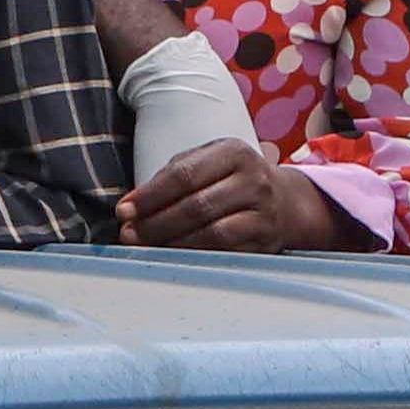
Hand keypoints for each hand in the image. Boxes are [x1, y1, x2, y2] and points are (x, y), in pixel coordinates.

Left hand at [122, 143, 361, 251]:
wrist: (286, 202)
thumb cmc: (232, 180)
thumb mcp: (208, 163)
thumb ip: (170, 177)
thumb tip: (131, 205)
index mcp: (233, 152)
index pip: (184, 174)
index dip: (150, 195)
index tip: (123, 211)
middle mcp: (254, 180)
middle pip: (196, 205)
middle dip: (156, 223)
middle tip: (129, 234)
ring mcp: (264, 213)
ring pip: (212, 233)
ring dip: (172, 243)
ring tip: (147, 246)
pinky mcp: (266, 242)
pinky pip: (226, 253)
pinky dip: (195, 256)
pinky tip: (174, 256)